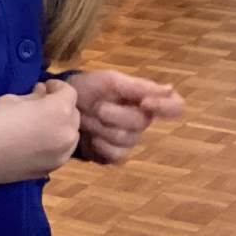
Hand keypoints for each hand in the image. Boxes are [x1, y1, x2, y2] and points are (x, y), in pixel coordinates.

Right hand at [0, 80, 81, 184]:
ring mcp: (61, 154)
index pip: (69, 92)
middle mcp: (66, 133)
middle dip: (59, 107)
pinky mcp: (50, 169)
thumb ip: (34, 97)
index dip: (56, 87)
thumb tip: (42, 95)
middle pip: (73, 115)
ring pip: (69, 135)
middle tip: (41, 106)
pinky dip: (54, 144)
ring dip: (59, 127)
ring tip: (40, 126)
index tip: (43, 87)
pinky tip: (36, 143)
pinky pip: (60, 152)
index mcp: (58, 111)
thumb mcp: (11, 99)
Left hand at [69, 69, 184, 163]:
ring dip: (101, 128)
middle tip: (96, 106)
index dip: (165, 107)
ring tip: (86, 118)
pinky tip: (89, 137)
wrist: (60, 106)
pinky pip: (116, 155)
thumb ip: (137, 86)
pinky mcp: (113, 155)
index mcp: (147, 101)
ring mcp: (129, 140)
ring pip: (126, 139)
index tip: (145, 102)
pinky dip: (100, 146)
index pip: (175, 107)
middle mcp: (142, 122)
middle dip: (113, 114)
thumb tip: (169, 90)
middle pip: (141, 123)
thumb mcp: (109, 80)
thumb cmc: (88, 89)